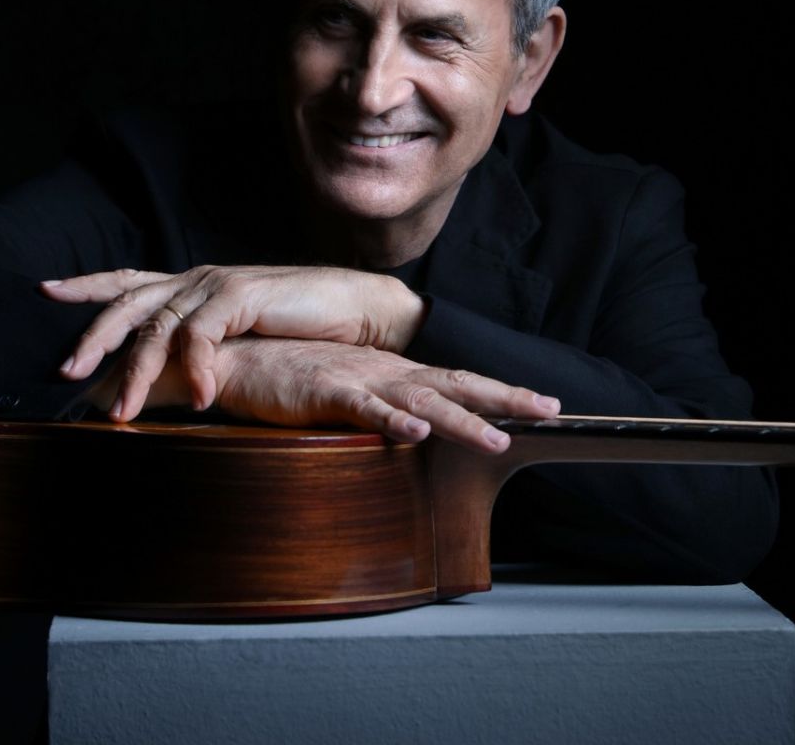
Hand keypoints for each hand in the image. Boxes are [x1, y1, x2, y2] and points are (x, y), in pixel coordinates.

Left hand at [41, 265, 425, 420]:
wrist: (357, 307)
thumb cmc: (305, 323)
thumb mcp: (245, 333)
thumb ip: (210, 341)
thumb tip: (177, 374)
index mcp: (196, 284)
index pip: (131, 279)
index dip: (88, 284)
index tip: (47, 290)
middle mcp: (199, 278)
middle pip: (129, 301)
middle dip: (93, 336)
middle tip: (67, 371)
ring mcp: (218, 284)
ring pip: (157, 327)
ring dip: (137, 373)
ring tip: (123, 413)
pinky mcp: (240, 295)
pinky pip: (201, 336)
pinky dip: (195, 370)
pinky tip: (199, 399)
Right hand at [210, 337, 560, 453]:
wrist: (242, 357)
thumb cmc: (294, 377)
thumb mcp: (351, 394)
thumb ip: (384, 409)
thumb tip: (417, 430)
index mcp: (396, 374)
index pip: (459, 382)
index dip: (502, 392)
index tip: (543, 405)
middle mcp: (387, 373)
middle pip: (457, 385)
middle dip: (506, 398)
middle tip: (551, 410)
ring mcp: (359, 380)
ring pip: (421, 401)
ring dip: (461, 420)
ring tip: (498, 438)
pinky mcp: (325, 392)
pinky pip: (363, 409)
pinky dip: (390, 421)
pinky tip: (415, 432)